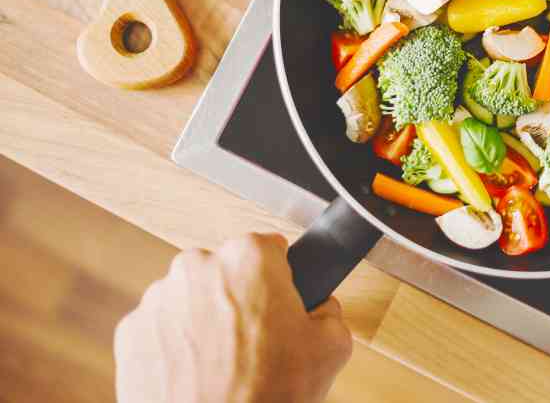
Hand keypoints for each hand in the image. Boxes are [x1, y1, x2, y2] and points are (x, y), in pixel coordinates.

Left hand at [115, 233, 351, 402]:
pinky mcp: (131, 332)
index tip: (283, 303)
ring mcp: (159, 299)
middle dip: (242, 298)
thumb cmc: (267, 398)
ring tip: (226, 367)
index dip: (282, 279)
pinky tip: (197, 377)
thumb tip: (319, 308)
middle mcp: (198, 267)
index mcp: (248, 258)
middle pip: (227, 271)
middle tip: (259, 343)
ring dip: (207, 321)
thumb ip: (328, 311)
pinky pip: (162, 328)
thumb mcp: (331, 349)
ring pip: (193, 298)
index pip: (271, 248)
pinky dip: (177, 347)